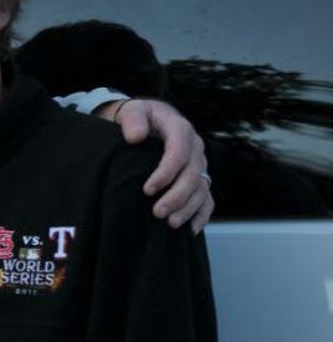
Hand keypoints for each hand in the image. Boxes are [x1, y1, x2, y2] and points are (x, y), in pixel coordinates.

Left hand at [103, 98, 211, 231]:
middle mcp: (195, 149)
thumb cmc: (138, 117)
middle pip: (193, 175)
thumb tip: (136, 137)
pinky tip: (190, 230)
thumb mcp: (133, 110)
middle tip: (157, 213)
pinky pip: (207, 199)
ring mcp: (199, 165)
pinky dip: (201, 215)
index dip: (166, 173)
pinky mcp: (198, 179)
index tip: (147, 189)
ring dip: (188, 208)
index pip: (179, 153)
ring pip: (201, 189)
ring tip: (170, 224)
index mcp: (180, 130)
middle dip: (177, 196)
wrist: (147, 121)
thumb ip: (133, 119)